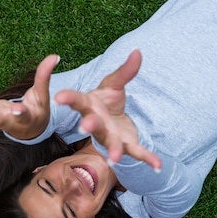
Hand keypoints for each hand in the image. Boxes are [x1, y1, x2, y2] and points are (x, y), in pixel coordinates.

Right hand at [55, 50, 161, 170]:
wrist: (113, 121)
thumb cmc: (107, 101)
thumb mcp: (114, 84)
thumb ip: (125, 71)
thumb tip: (138, 51)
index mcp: (89, 106)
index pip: (76, 100)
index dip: (67, 98)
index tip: (58, 97)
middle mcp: (98, 124)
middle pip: (92, 125)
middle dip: (89, 125)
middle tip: (84, 126)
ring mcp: (111, 137)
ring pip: (110, 143)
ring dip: (112, 150)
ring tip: (115, 159)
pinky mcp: (126, 145)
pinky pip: (137, 152)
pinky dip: (148, 159)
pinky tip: (158, 166)